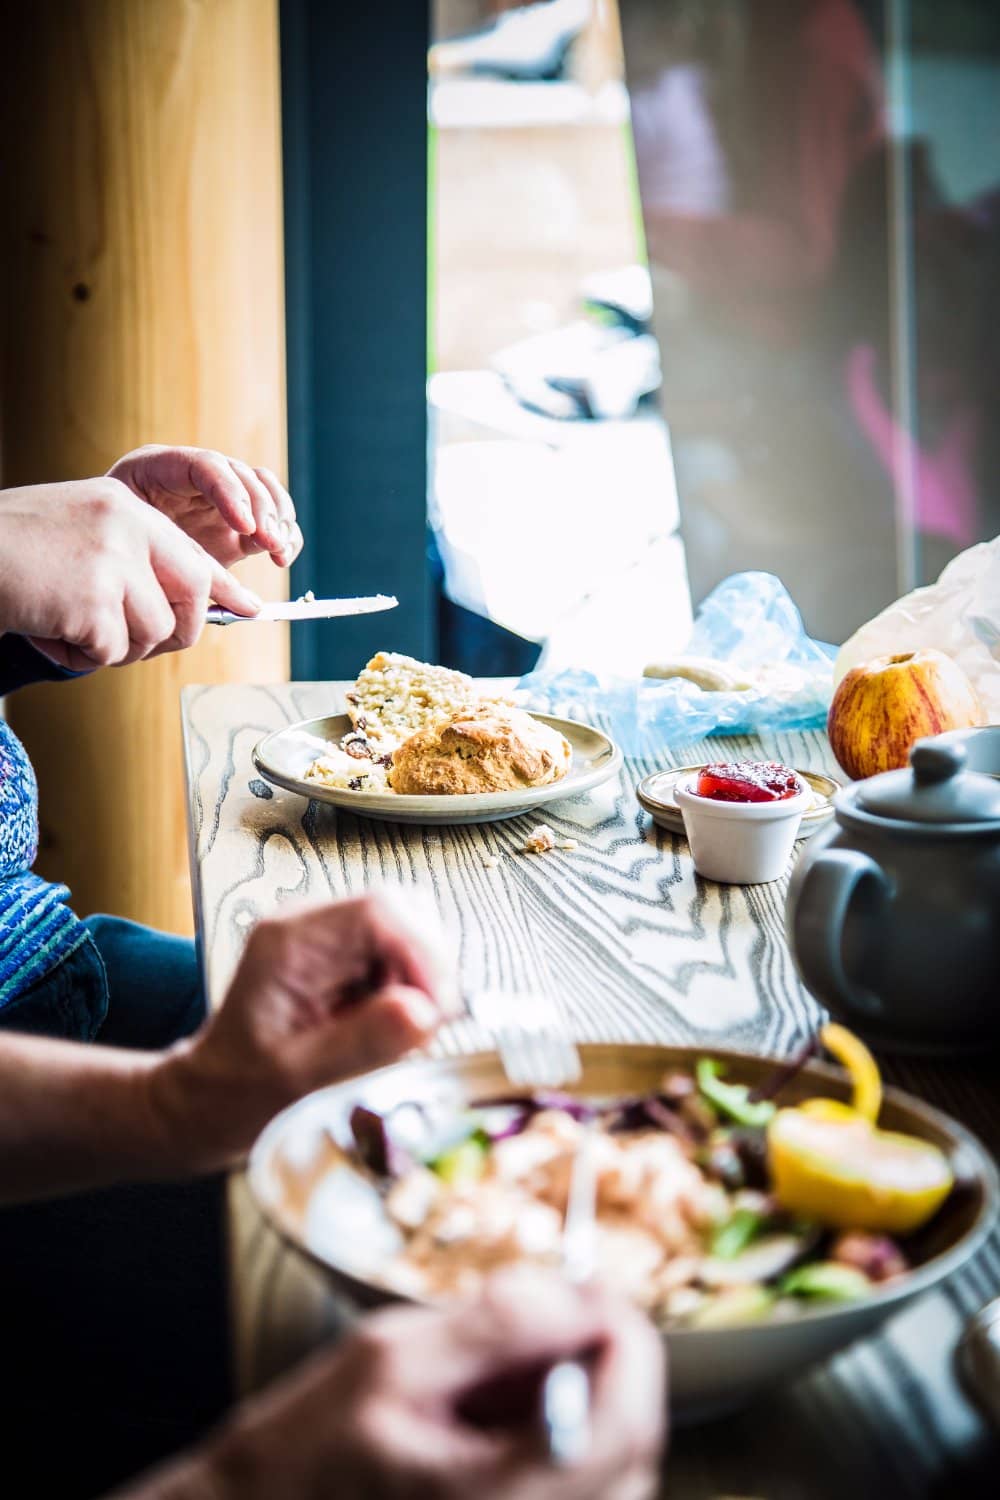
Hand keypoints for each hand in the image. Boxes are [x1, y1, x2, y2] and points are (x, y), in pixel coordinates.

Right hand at [0, 476, 260, 669]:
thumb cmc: (10, 552)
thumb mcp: (79, 536)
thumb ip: (132, 561)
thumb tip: (189, 603)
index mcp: (126, 508)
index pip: (193, 552)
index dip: (224, 588)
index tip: (251, 609)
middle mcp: (127, 527)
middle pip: (191, 597)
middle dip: (175, 632)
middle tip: (136, 642)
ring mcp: (111, 562)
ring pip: (154, 633)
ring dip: (115, 646)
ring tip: (69, 622)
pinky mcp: (92, 600)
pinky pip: (112, 651)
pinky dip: (81, 654)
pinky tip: (48, 628)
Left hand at [108, 444, 301, 568]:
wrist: (114, 556)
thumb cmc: (111, 545)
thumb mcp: (121, 538)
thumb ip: (150, 548)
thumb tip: (191, 578)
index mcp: (161, 468)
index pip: (205, 465)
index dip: (229, 492)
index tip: (242, 526)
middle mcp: (198, 478)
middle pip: (243, 476)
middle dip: (261, 510)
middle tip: (268, 542)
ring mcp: (223, 500)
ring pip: (265, 492)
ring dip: (279, 520)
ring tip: (277, 551)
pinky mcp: (240, 527)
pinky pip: (273, 522)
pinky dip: (285, 536)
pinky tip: (281, 556)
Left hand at [151, 893, 460, 1172]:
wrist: (210, 1100)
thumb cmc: (235, 1091)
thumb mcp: (296, 1077)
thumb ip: (361, 1043)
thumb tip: (426, 1012)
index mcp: (290, 942)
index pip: (379, 911)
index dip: (424, 952)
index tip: (438, 1007)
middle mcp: (311, 928)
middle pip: (403, 914)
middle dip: (427, 970)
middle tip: (423, 1029)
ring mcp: (330, 942)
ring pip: (410, 935)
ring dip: (420, 985)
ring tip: (394, 1037)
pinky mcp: (346, 961)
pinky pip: (400, 962)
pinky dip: (410, 997)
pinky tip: (384, 1032)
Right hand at [184, 1273, 665, 1499]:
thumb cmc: (306, 1450)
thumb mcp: (389, 1358)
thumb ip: (494, 1327)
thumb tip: (581, 1293)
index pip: (623, 1423)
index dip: (625, 1340)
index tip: (596, 1289)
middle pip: (632, 1446)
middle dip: (602, 1362)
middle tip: (548, 1313)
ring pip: (610, 1465)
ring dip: (578, 1396)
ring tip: (495, 1373)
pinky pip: (574, 1482)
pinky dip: (558, 1429)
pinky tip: (494, 1411)